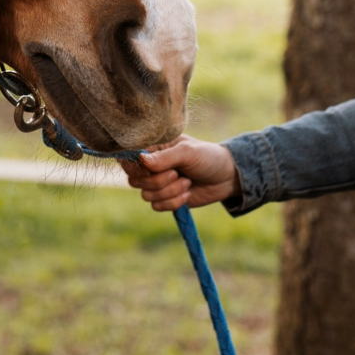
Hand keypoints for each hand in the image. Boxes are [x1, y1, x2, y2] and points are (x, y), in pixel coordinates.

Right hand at [121, 135, 240, 211]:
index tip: (151, 168)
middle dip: (157, 180)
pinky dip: (173, 202)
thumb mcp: (188, 152)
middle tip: (177, 173)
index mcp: (153, 148)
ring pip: (146, 194)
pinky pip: (156, 206)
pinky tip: (187, 194)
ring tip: (187, 182)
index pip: (128, 157)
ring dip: (169, 191)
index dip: (134, 165)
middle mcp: (151, 166)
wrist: (226, 178)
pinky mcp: (165, 199)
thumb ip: (164, 157)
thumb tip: (141, 160)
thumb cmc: (207, 157)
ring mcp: (157, 183)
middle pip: (134, 179)